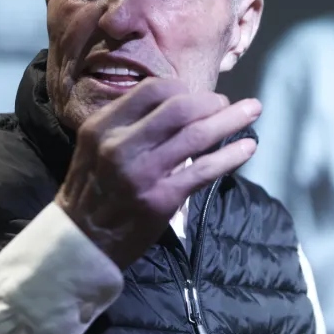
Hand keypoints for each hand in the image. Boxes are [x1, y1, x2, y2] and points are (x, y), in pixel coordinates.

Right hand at [56, 77, 260, 268]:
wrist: (81, 244)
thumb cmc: (92, 193)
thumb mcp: (94, 149)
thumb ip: (127, 125)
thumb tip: (175, 102)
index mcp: (102, 128)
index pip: (151, 91)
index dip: (181, 88)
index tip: (196, 96)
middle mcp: (120, 146)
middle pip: (179, 108)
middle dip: (211, 101)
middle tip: (226, 104)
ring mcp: (142, 173)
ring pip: (197, 135)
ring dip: (230, 119)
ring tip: (251, 111)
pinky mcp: (161, 199)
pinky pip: (204, 170)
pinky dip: (231, 156)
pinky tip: (248, 148)